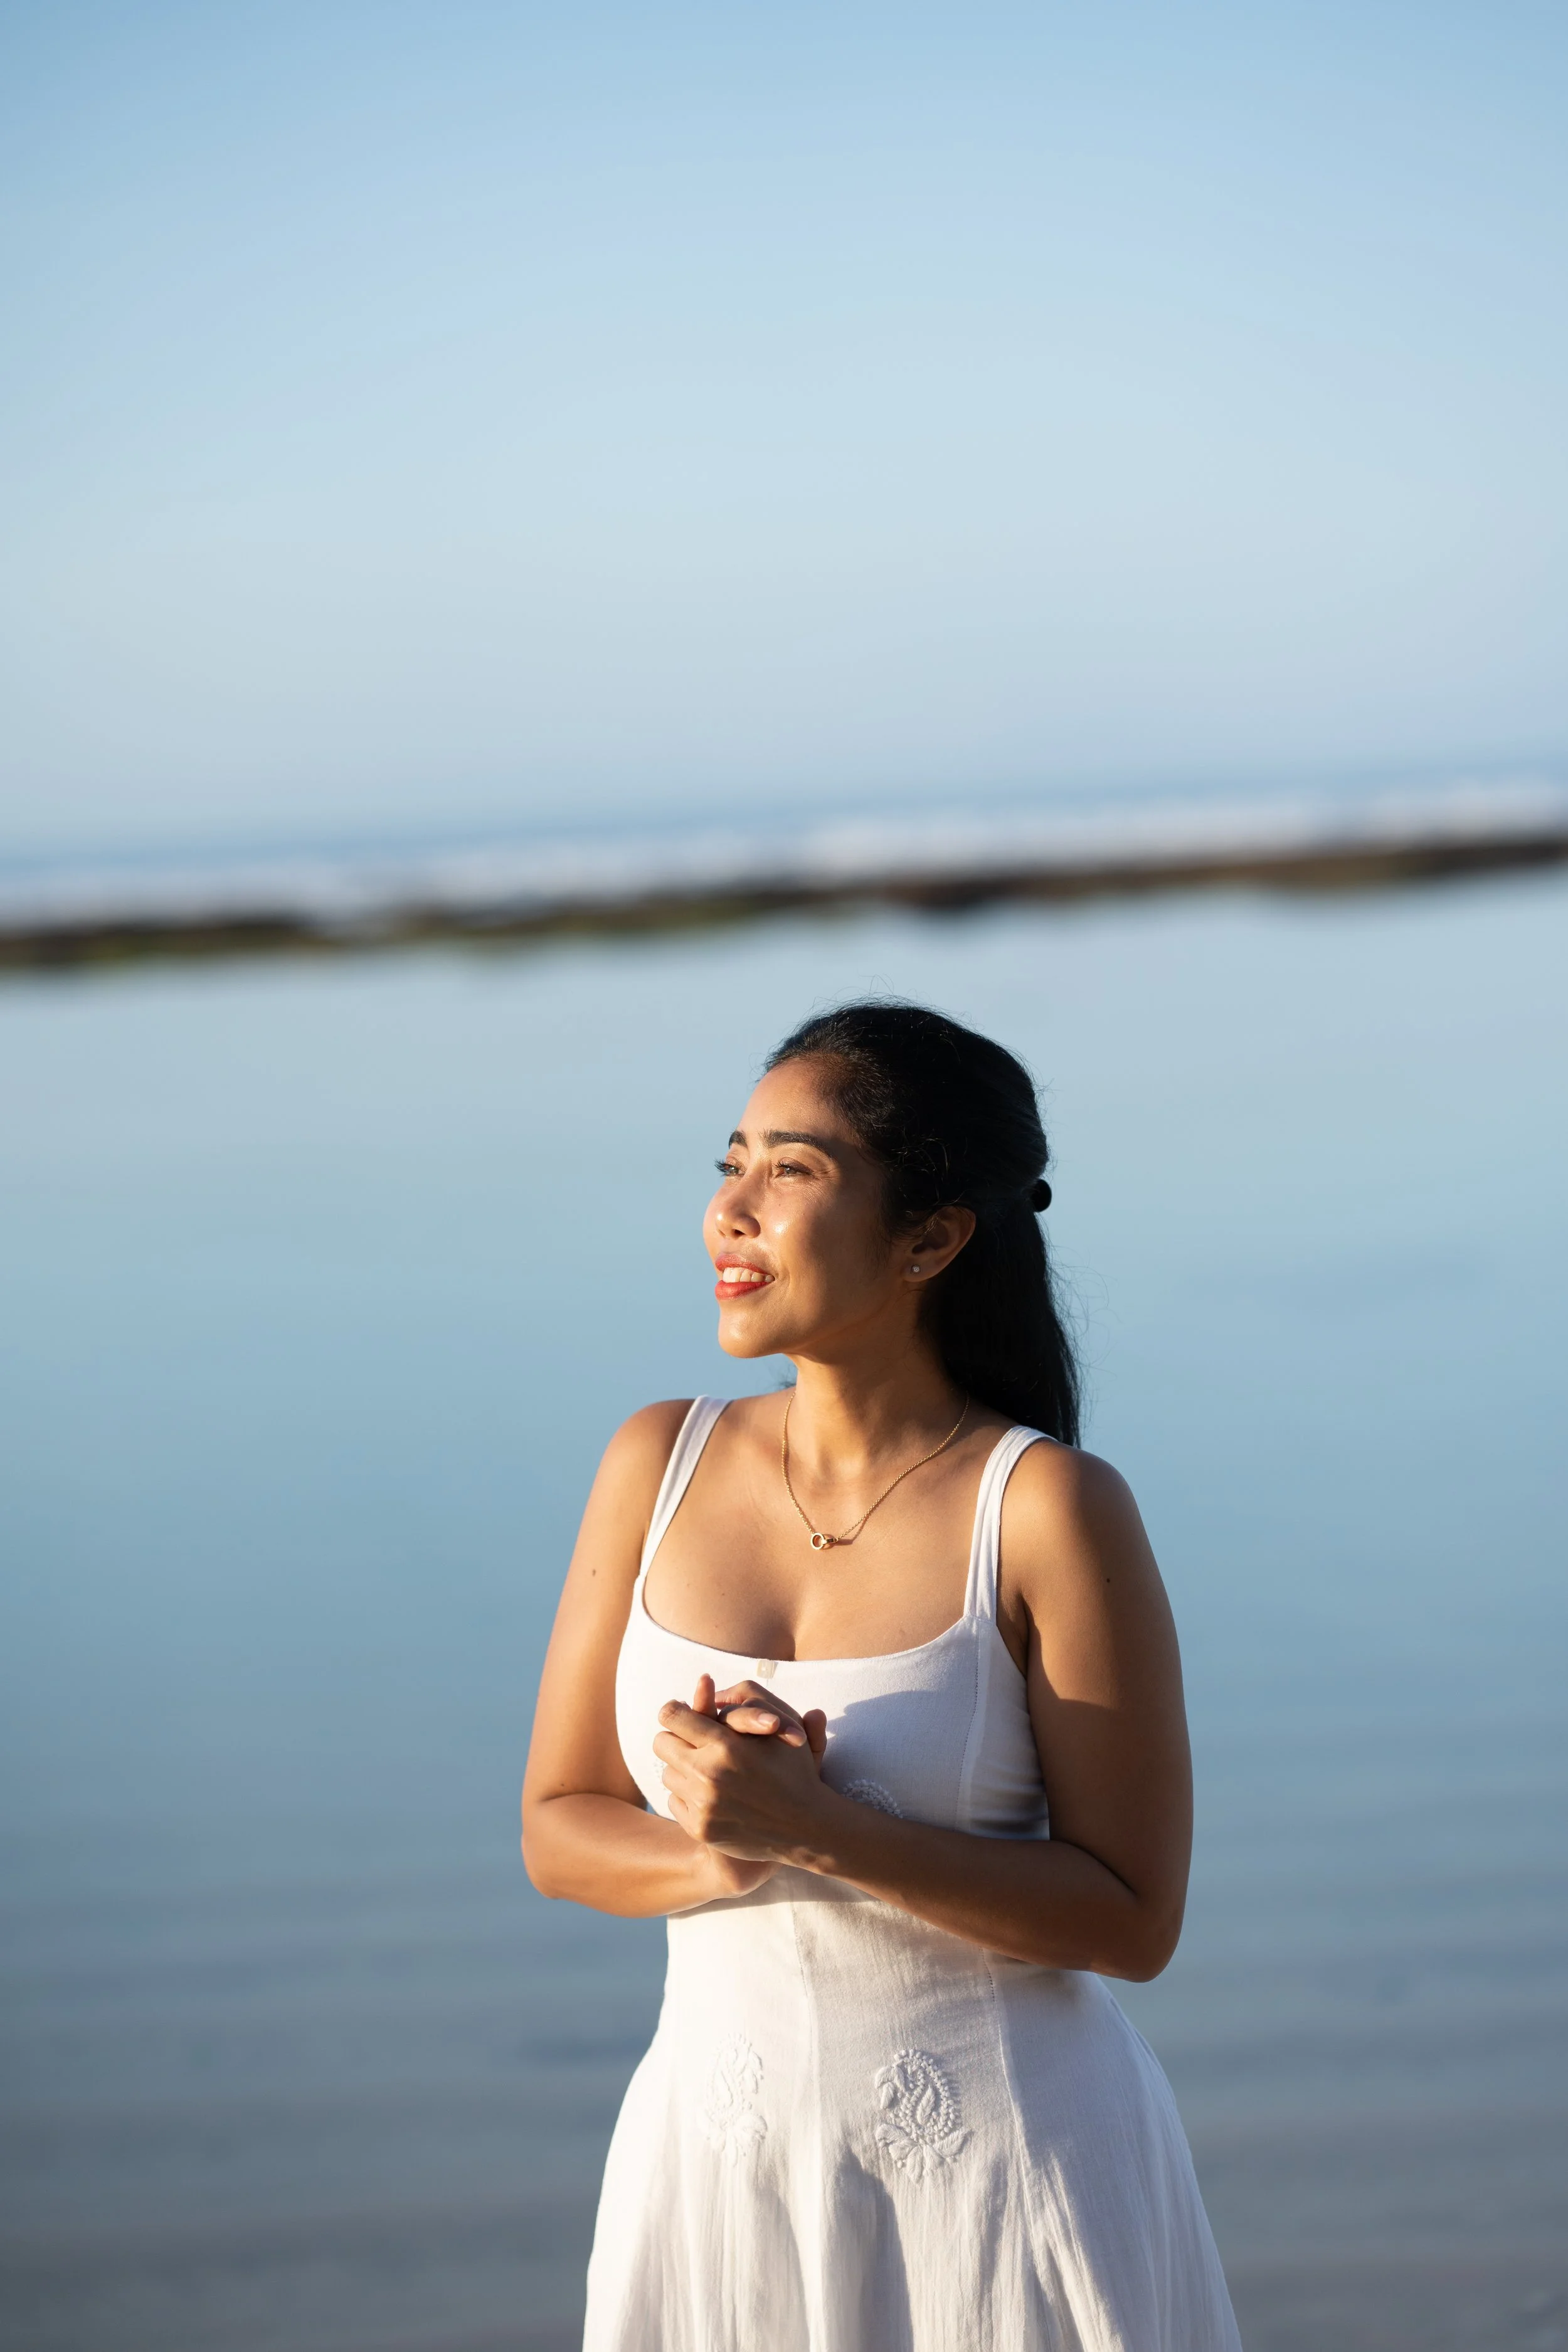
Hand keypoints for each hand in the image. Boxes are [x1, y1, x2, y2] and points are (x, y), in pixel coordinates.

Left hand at [655, 1674, 828, 1862]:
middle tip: (695, 1743)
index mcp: (727, 1745)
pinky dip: (688, 1797)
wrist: (806, 1828)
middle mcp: (709, 1775)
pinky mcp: (699, 1829)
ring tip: (709, 1771)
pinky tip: (713, 1796)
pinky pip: (673, 1802)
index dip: (676, 1711)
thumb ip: (744, 1697)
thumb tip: (703, 1680)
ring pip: (667, 1773)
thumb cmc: (793, 1769)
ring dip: (683, 1769)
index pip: (672, 1716)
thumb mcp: (780, 1725)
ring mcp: (703, 1806)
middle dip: (677, 1739)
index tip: (683, 1714)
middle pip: (661, 1743)